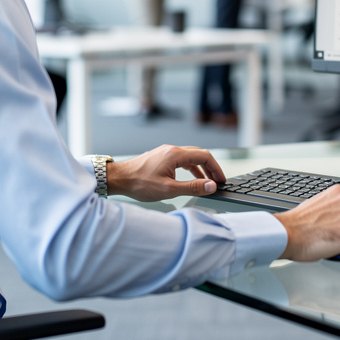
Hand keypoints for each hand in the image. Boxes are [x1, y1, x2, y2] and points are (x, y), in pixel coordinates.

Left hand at [105, 145, 225, 201]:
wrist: (118, 179)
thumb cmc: (139, 183)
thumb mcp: (169, 189)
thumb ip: (192, 187)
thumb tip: (211, 186)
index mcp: (175, 154)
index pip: (205, 156)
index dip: (216, 168)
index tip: (221, 180)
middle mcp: (172, 149)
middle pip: (199, 154)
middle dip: (210, 168)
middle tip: (217, 181)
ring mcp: (165, 152)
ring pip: (190, 157)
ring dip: (201, 168)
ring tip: (207, 182)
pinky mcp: (160, 157)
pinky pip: (181, 160)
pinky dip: (190, 168)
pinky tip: (191, 178)